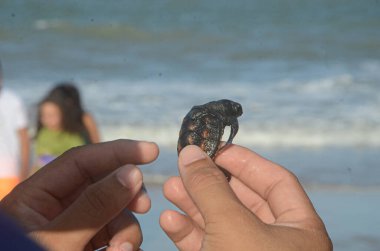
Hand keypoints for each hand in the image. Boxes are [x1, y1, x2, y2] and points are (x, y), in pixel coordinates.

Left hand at [0, 139, 158, 250]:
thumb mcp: (59, 241)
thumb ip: (94, 205)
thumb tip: (131, 172)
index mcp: (37, 195)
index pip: (82, 161)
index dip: (117, 151)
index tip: (151, 151)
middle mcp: (58, 207)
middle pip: (103, 185)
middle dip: (127, 195)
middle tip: (145, 206)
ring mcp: (74, 227)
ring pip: (113, 212)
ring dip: (126, 230)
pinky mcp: (86, 245)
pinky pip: (113, 235)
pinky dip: (123, 244)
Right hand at [160, 145, 331, 250]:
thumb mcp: (232, 226)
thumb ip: (211, 187)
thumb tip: (191, 152)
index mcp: (298, 229)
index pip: (274, 181)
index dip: (244, 161)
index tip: (215, 148)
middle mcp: (276, 244)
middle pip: (242, 201)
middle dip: (210, 183)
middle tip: (185, 166)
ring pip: (220, 224)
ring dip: (194, 206)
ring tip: (170, 188)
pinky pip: (207, 248)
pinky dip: (188, 234)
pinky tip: (170, 219)